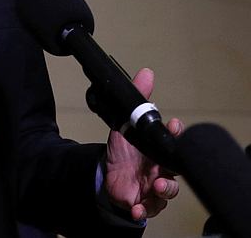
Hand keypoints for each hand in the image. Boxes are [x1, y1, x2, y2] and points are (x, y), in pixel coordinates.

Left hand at [103, 67, 183, 220]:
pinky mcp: (143, 202)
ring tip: (154, 187)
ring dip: (163, 191)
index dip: (176, 134)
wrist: (108, 175)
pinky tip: (136, 208)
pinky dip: (142, 210)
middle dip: (172, 170)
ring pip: (167, 193)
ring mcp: (154, 188)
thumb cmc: (123, 152)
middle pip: (175, 171)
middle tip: (164, 168)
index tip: (173, 124)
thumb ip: (137, 100)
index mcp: (158, 150)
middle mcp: (161, 170)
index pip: (174, 141)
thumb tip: (146, 73)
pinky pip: (148, 209)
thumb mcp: (124, 124)